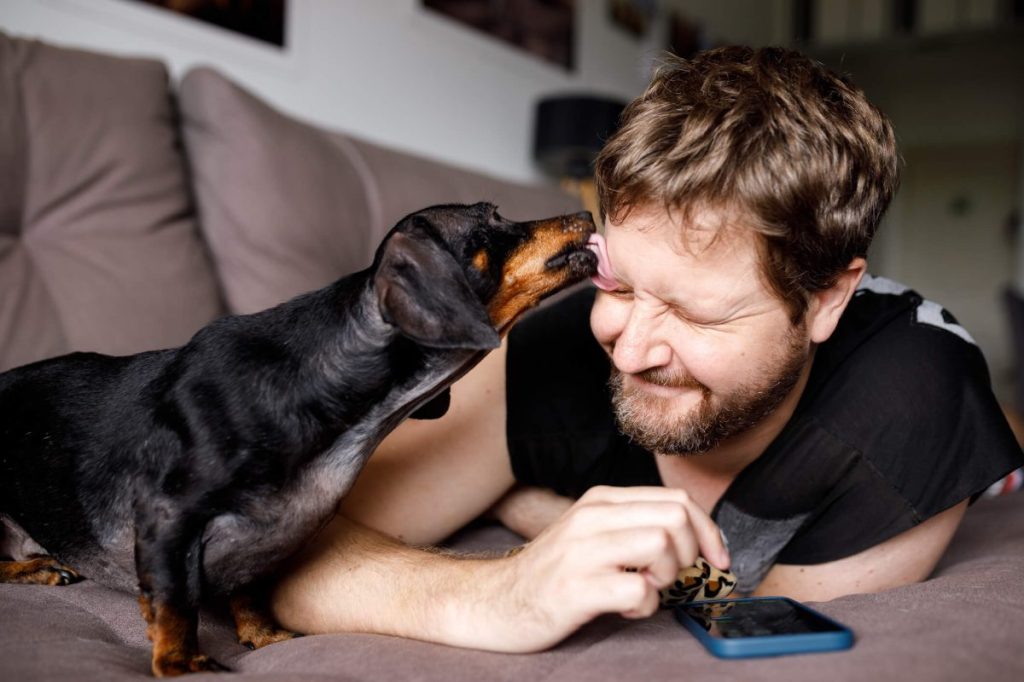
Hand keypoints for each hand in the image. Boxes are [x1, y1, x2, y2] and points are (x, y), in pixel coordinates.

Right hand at [460, 485, 729, 651]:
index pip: (676, 500)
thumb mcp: (591, 534)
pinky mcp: (575, 588)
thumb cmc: (553, 574)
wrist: (494, 602)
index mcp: (600, 500)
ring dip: (666, 578)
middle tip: (666, 578)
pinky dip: (644, 606)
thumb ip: (633, 526)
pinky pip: (639, 590)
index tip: (715, 560)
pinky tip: (624, 608)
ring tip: (643, 590)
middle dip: (688, 555)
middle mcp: (591, 517)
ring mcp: (581, 551)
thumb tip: (693, 536)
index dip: (708, 531)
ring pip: (660, 545)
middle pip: (675, 518)